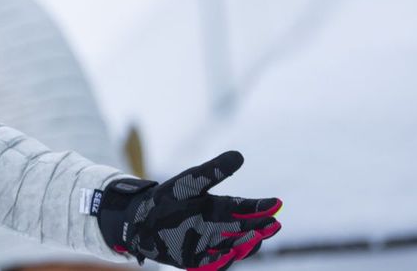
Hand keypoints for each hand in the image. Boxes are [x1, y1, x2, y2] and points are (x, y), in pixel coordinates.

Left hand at [94, 151, 280, 269]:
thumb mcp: (189, 181)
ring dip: (246, 244)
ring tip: (256, 238)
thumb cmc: (167, 197)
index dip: (261, 207)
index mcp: (220, 208)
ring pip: (234, 247)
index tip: (276, 203)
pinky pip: (213, 262)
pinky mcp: (197, 260)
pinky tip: (229, 253)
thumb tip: (239, 155)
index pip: (245, 208)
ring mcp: (210, 245)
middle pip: (245, 229)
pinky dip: (222, 260)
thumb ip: (213, 171)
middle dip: (260, 227)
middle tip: (273, 224)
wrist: (140, 218)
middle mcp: (219, 228)